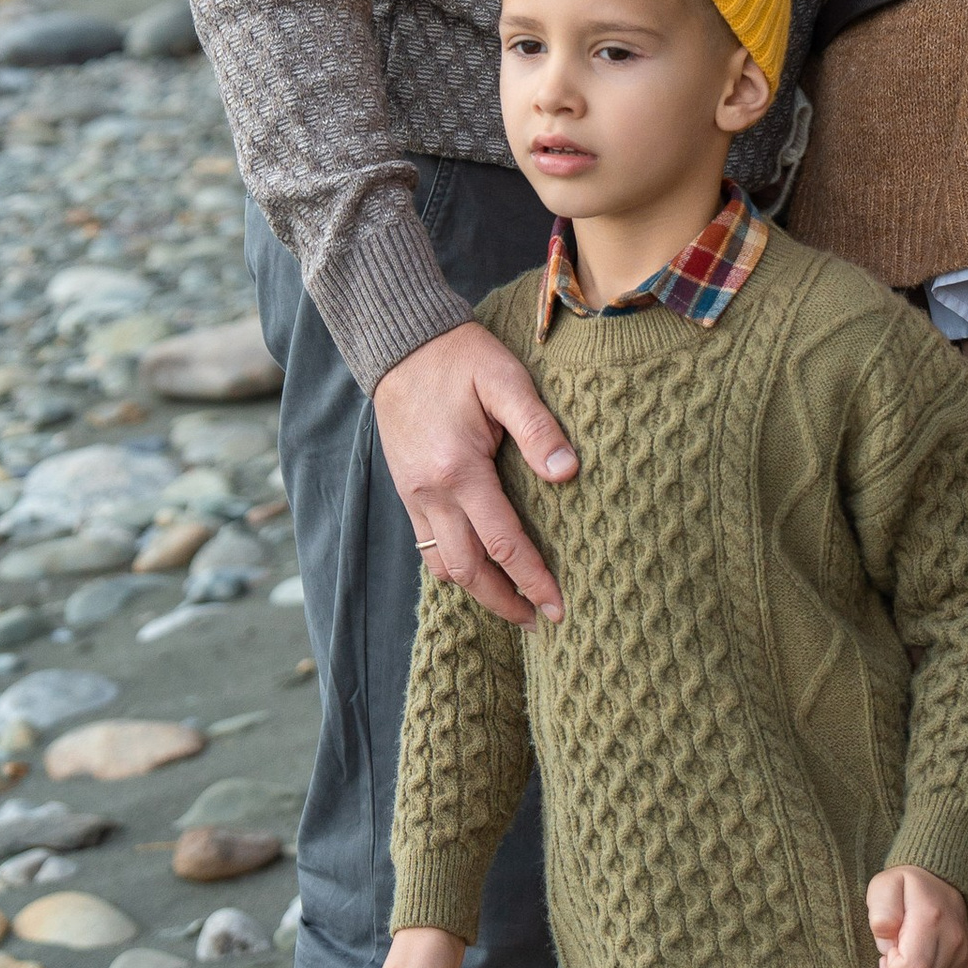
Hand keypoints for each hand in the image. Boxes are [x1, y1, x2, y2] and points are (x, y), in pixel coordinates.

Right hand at [374, 321, 575, 625]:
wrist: (400, 345)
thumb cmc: (460, 358)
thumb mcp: (506, 380)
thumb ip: (538, 428)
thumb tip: (568, 474)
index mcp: (459, 470)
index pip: (502, 543)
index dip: (533, 579)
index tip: (558, 606)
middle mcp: (431, 493)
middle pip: (468, 570)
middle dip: (505, 602)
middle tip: (540, 621)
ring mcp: (413, 495)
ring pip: (442, 566)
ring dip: (477, 592)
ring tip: (512, 606)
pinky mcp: (406, 491)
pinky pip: (428, 546)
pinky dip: (454, 568)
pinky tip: (479, 571)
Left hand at [868, 866, 967, 967]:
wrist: (939, 880)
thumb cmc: (906, 886)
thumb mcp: (885, 886)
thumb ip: (881, 911)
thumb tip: (887, 942)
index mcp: (932, 919)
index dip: (890, 967)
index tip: (889, 946)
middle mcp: (954, 941)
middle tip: (891, 956)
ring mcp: (963, 956)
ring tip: (903, 958)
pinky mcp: (965, 967)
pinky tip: (915, 965)